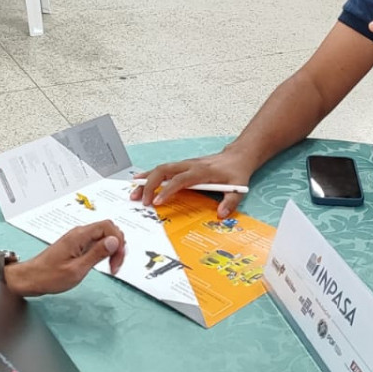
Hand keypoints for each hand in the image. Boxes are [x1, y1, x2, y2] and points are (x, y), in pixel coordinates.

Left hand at [3, 221, 125, 295]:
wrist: (30, 278)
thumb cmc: (49, 276)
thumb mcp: (77, 269)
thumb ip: (97, 254)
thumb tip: (114, 241)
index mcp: (79, 236)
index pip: (108, 226)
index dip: (118, 241)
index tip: (116, 260)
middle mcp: (79, 233)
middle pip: (108, 229)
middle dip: (117, 245)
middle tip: (115, 265)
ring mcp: (78, 239)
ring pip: (103, 236)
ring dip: (111, 249)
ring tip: (111, 266)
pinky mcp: (76, 245)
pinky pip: (96, 242)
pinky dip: (103, 252)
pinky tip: (102, 263)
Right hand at [132, 151, 256, 215]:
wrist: (237, 157)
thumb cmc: (235, 172)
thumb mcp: (238, 188)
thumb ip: (230, 202)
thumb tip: (221, 214)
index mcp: (201, 171)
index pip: (180, 180)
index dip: (167, 190)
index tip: (157, 202)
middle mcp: (189, 165)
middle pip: (164, 170)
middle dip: (150, 185)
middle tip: (141, 201)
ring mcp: (184, 164)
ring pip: (160, 169)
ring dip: (146, 180)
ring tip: (134, 193)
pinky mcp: (182, 166)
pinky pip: (163, 169)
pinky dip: (150, 175)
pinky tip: (139, 181)